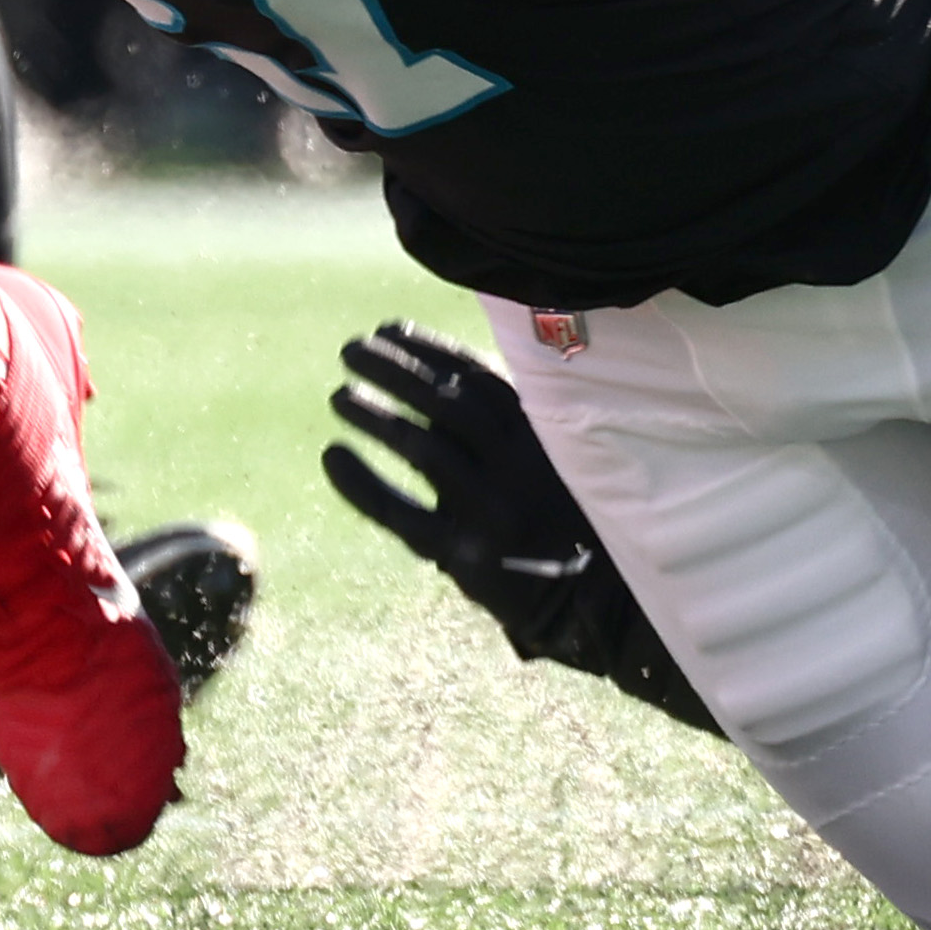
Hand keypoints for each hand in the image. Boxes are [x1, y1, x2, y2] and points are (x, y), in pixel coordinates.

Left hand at [320, 323, 712, 728]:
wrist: (596, 601)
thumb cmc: (562, 516)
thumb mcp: (552, 458)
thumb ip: (506, 421)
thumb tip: (438, 368)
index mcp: (539, 434)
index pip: (474, 375)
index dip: (427, 348)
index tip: (386, 328)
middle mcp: (518, 465)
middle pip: (445, 401)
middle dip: (393, 368)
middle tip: (350, 349)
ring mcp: (492, 511)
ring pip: (422, 450)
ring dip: (376, 416)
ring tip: (340, 395)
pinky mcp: (468, 557)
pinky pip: (403, 514)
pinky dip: (363, 483)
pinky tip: (334, 456)